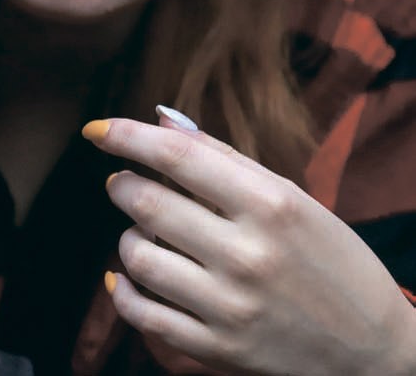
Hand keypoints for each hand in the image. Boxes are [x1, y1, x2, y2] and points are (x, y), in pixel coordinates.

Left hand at [82, 110, 415, 375]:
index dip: (126, 136)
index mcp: (271, 206)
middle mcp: (249, 255)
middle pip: (147, 205)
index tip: (96, 129)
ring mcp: (232, 307)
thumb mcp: (290, 198)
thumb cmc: (329, 260)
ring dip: (129, 237)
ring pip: (138, 257)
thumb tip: (161, 120)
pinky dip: (121, 291)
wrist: (376, 351)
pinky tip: (123, 277)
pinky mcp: (220, 350)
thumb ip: (223, 157)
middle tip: (124, 183)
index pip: (177, 158)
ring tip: (146, 233)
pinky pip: (143, 315)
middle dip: (122, 186)